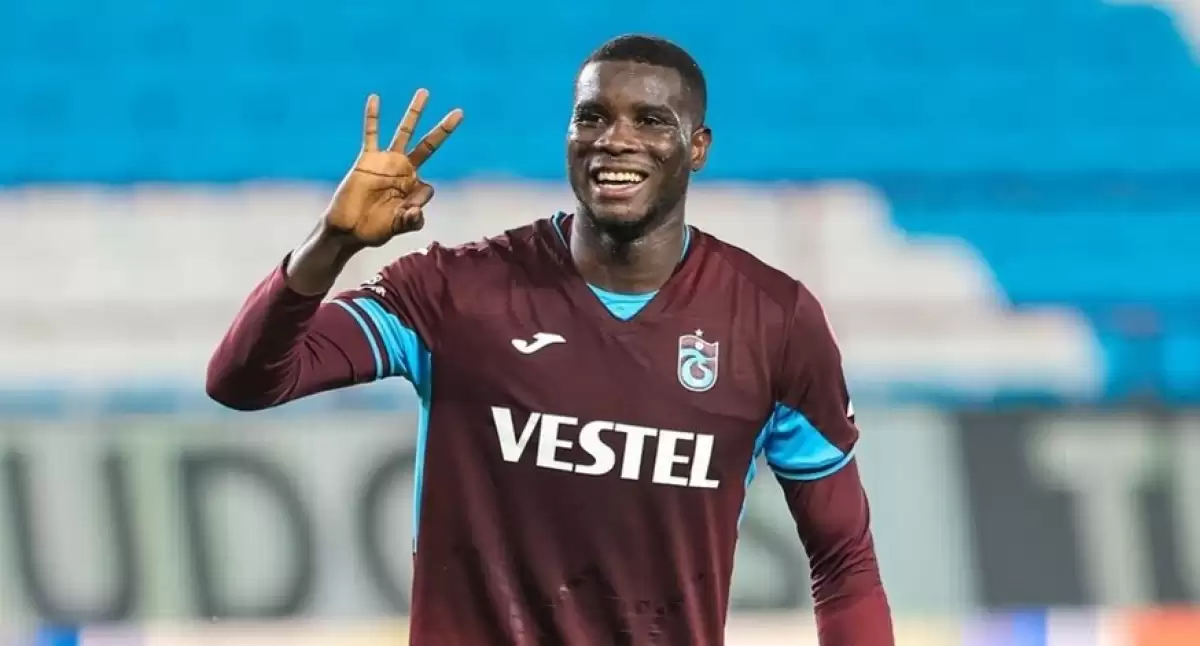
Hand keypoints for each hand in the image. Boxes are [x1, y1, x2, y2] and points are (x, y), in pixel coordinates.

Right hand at [323, 90, 463, 246]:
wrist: (347, 229)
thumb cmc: (374, 230)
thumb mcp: (396, 227)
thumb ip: (410, 221)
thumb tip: (417, 212)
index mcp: (414, 187)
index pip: (428, 188)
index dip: (418, 203)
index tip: (406, 214)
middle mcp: (404, 170)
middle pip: (428, 145)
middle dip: (443, 129)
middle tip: (459, 112)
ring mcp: (386, 162)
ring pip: (404, 132)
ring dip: (415, 113)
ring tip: (425, 92)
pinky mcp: (367, 159)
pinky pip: (370, 134)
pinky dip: (372, 117)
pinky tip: (375, 98)